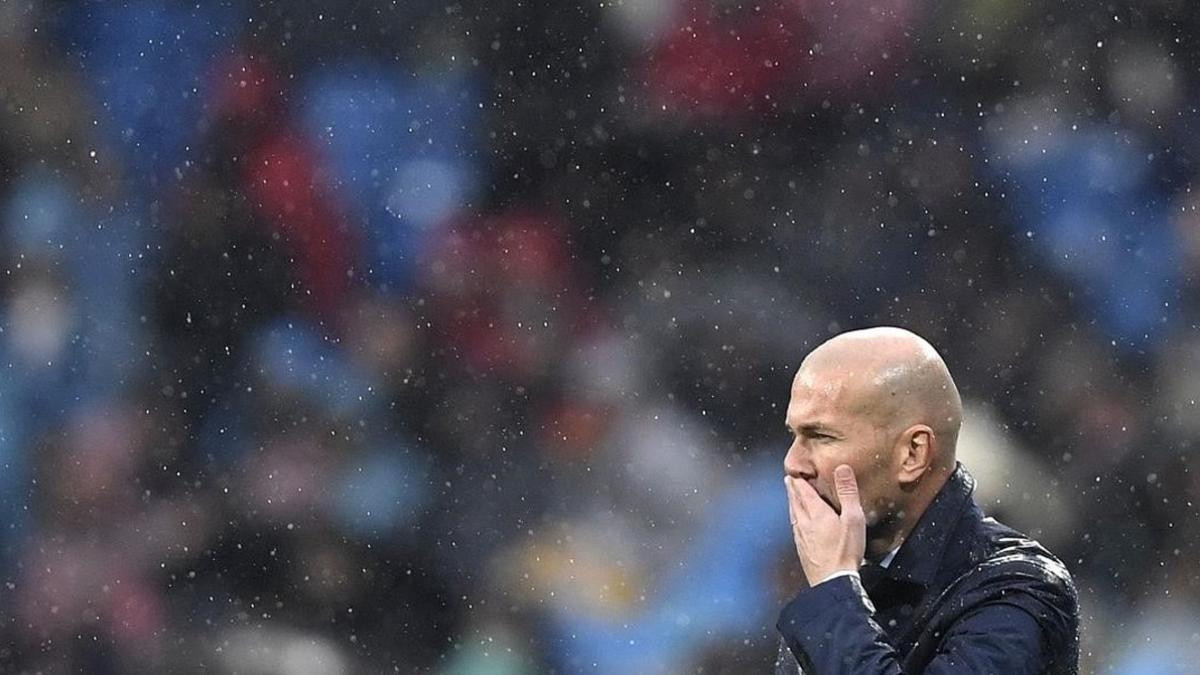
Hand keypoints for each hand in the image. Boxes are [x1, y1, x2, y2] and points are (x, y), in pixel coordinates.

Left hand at [786, 464, 865, 584]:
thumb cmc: (845, 550)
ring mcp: (801, 537)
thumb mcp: (853, 518)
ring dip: (792, 503)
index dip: (799, 480)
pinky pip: (795, 528)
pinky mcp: (802, 549)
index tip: (795, 471)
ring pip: (793, 514)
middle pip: (795, 501)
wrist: (833, 581)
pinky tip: (797, 523)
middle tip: (788, 480)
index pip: (804, 491)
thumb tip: (842, 467)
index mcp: (816, 512)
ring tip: (791, 497)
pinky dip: (794, 518)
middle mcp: (804, 523)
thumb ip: (847, 492)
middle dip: (792, 489)